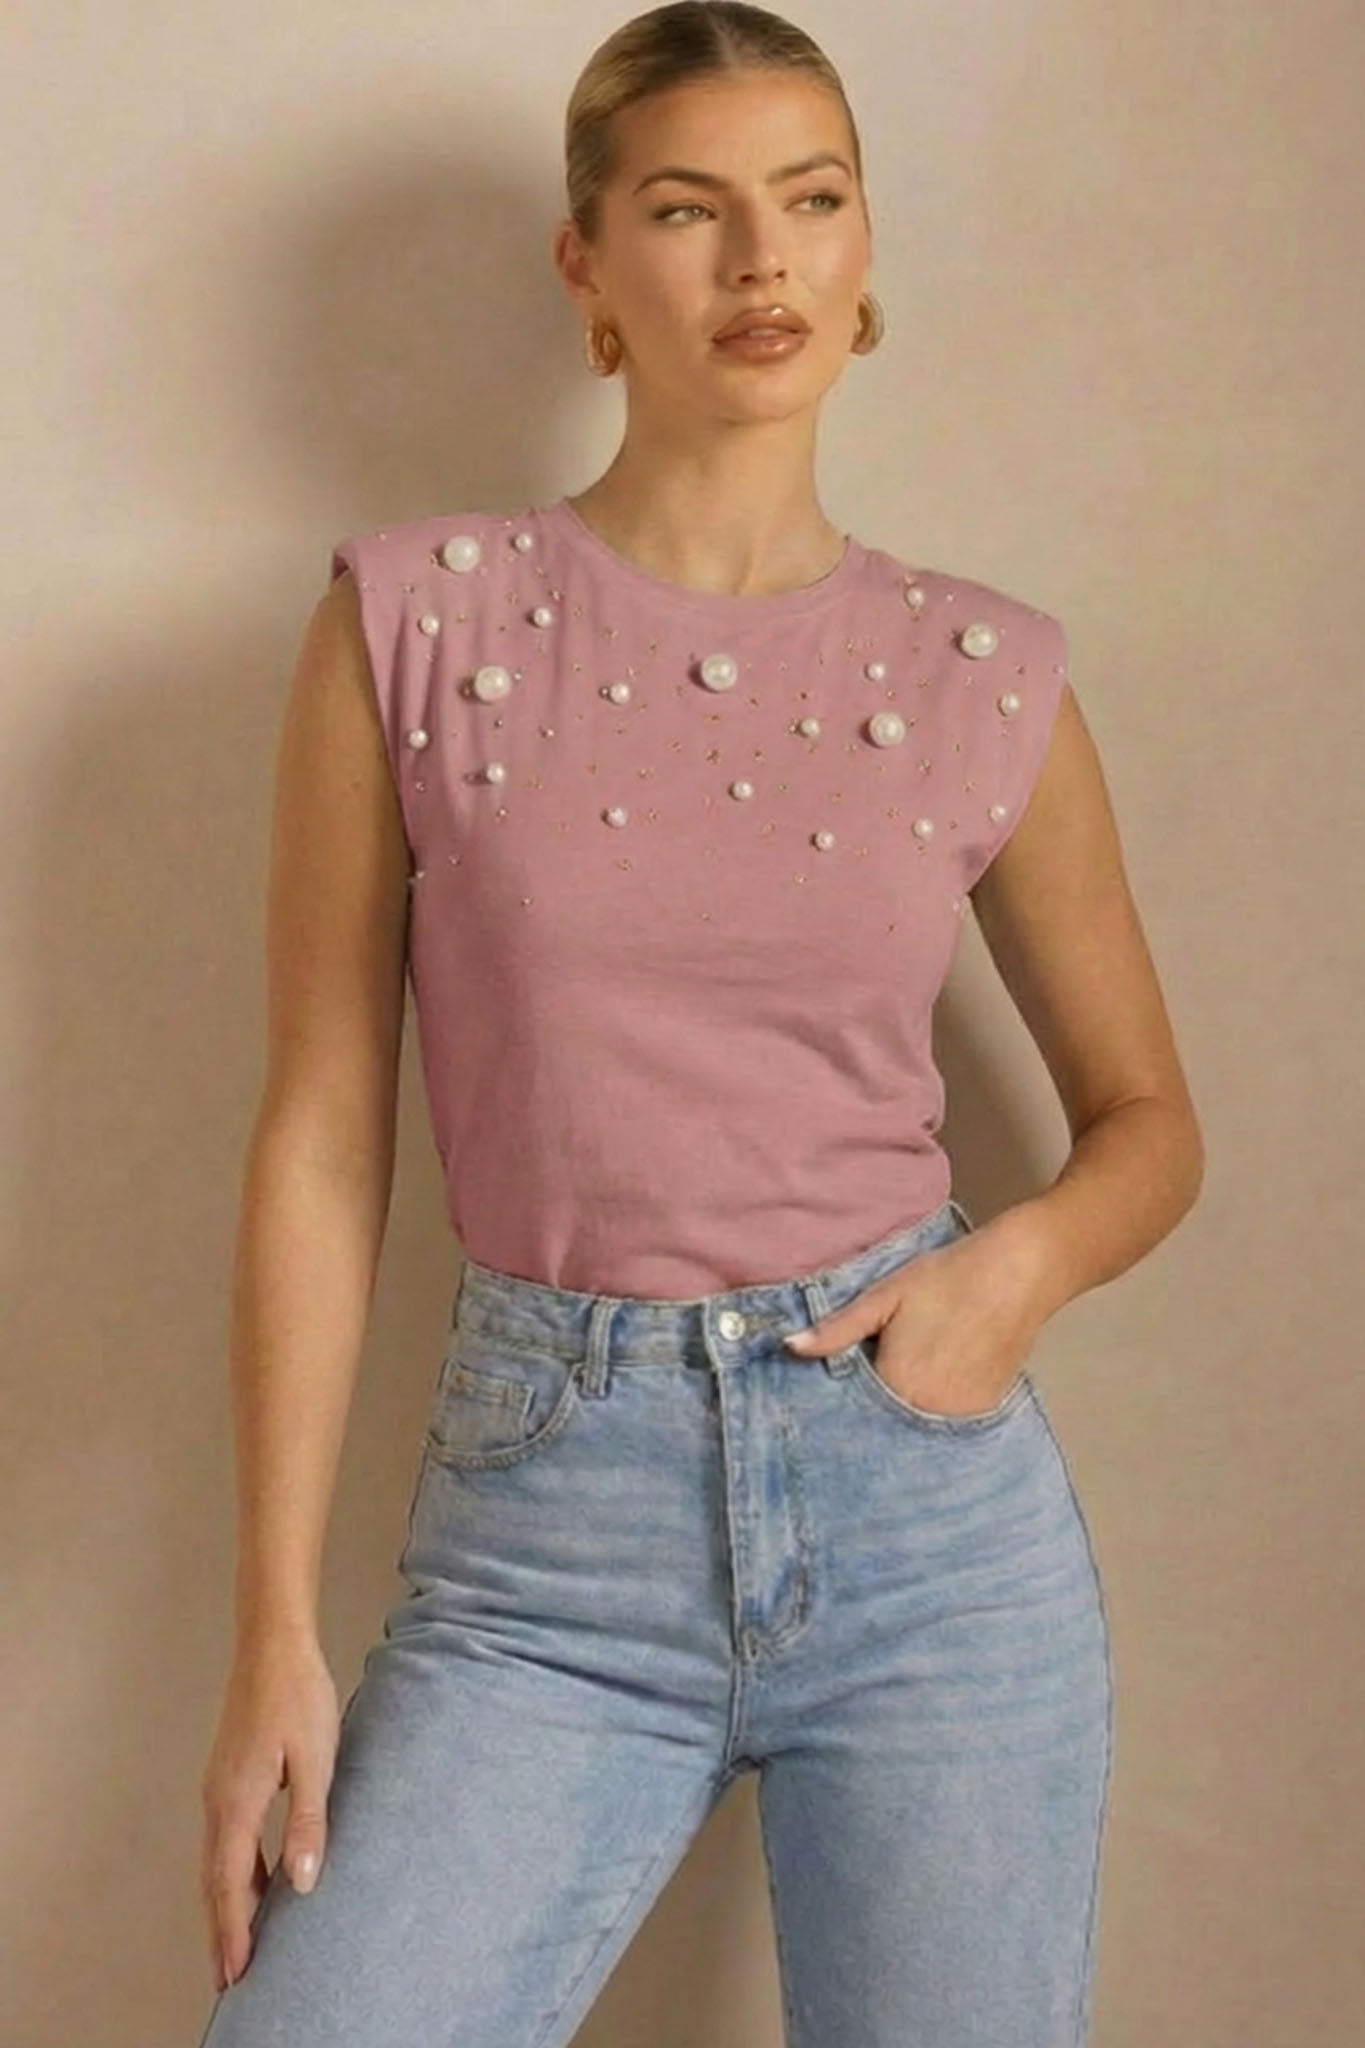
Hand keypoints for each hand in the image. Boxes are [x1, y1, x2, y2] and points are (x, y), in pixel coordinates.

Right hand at [198, 1629, 339, 1993]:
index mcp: (236, 1802)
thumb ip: (307, 1821)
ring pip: (216, 1861)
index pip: (229, 1883)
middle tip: (231, 1978)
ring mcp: (218, 1787)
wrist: (273, 1645)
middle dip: (222, 1930)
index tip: (237, 1974)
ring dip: (226, 1903)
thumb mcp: (315, 1759)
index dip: (233, 1931)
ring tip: (239, 1944)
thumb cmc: (298, 1696)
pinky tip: (252, 1880)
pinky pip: (225, 1839)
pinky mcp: (228, 1775)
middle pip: (214, 1880)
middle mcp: (217, 1800)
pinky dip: (232, 1871)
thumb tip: (302, 1882)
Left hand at [784, 1215, 1044, 1416]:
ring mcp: (960, 1415)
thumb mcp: (885, 1296)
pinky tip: (941, 1379)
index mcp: (895, 1384)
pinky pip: (950, 1421)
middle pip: (888, 1420)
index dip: (845, 1397)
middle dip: (875, 1409)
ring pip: (919, 1422)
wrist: (1018, 1272)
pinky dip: (939, 1407)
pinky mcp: (986, 1410)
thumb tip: (789, 1347)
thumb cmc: (945, 1278)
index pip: (855, 1407)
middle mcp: (927, 1412)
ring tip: (912, 1375)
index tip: (842, 1385)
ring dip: (907, 1410)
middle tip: (878, 1378)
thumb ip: (837, 1329)